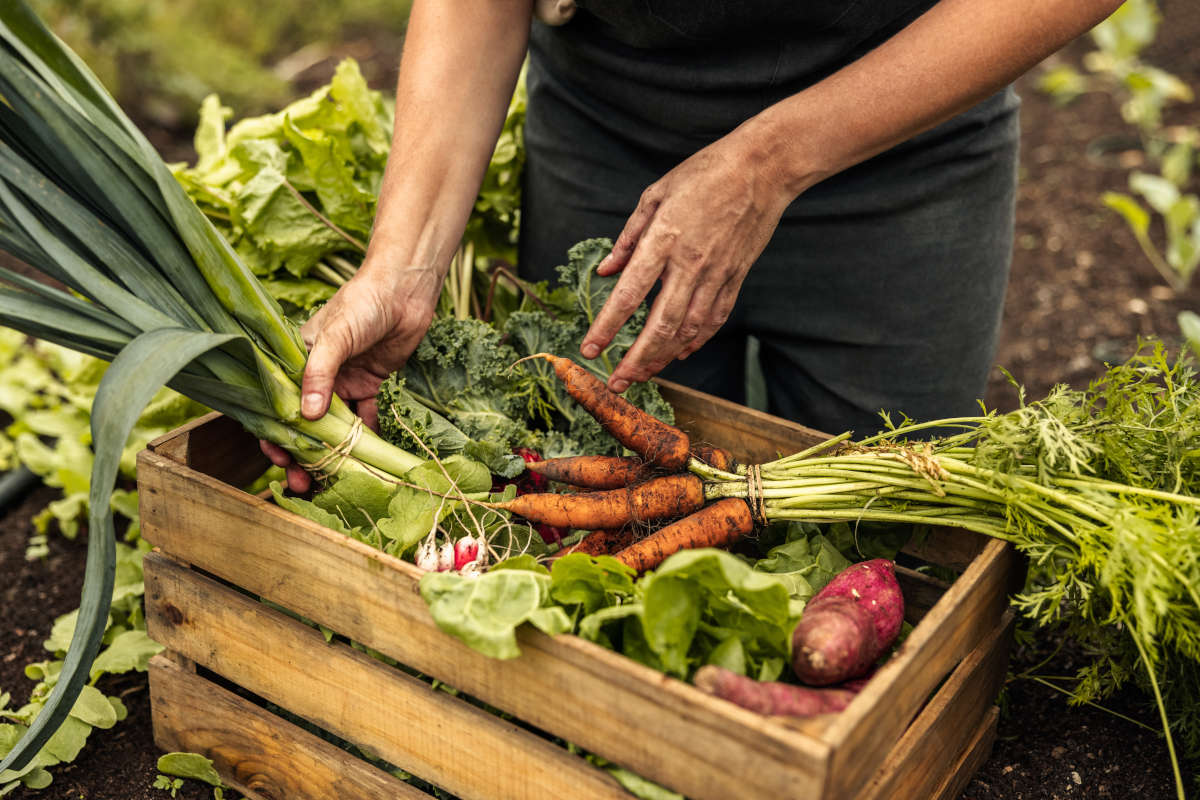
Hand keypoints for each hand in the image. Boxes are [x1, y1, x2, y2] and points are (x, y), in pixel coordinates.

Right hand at [260, 262, 441, 491]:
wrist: (405, 290)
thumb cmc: (363, 302)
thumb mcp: (335, 335)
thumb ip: (320, 373)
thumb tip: (306, 416)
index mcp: (295, 360)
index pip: (277, 404)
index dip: (275, 434)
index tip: (279, 460)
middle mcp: (317, 375)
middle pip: (304, 424)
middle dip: (302, 455)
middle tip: (303, 484)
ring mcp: (344, 382)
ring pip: (334, 427)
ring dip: (333, 454)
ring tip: (332, 482)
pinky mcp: (371, 386)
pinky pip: (365, 419)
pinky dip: (367, 438)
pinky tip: (369, 460)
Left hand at [579, 130, 794, 391]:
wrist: (763, 168)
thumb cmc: (705, 173)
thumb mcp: (656, 194)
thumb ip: (629, 237)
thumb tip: (606, 270)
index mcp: (664, 240)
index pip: (629, 294)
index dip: (607, 327)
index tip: (589, 350)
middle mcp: (690, 264)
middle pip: (660, 325)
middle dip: (636, 360)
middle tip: (617, 383)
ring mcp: (716, 274)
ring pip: (688, 330)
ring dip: (663, 357)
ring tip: (643, 374)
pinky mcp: (736, 277)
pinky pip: (714, 319)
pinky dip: (696, 341)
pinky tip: (680, 354)